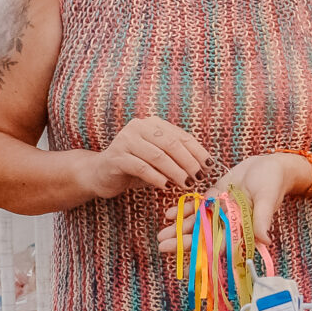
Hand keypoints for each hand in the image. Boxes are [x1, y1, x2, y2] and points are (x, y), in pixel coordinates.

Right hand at [85, 116, 211, 199]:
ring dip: (175, 171)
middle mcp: (138, 127)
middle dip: (188, 162)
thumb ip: (177, 158)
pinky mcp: (116, 157)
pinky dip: (156, 177)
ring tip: (187, 184)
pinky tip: (165, 186)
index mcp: (153, 124)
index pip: (181, 136)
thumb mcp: (158, 160)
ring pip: (157, 156)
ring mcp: (125, 140)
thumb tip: (206, 167)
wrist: (100, 174)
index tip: (210, 167)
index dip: (197, 151)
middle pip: (171, 144)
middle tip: (199, 177)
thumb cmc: (135, 167)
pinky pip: (141, 167)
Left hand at [156, 152, 309, 253]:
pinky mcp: (215, 197)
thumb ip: (261, 218)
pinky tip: (168, 214)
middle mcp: (229, 222)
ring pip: (197, 222)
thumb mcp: (267, 198)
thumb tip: (265, 240)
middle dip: (183, 241)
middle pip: (204, 236)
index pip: (220, 243)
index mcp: (242, 227)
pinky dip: (183, 210)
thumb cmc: (273, 181)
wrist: (270, 164)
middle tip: (162, 246)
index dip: (203, 250)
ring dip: (179, 228)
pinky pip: (197, 206)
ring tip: (160, 235)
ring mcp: (220, 210)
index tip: (185, 254)